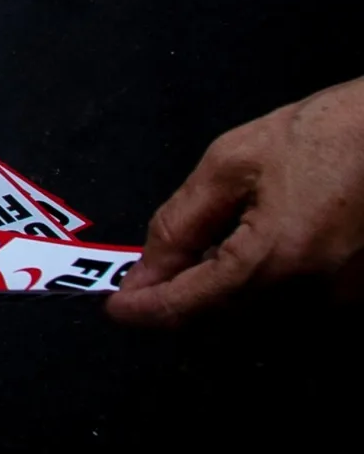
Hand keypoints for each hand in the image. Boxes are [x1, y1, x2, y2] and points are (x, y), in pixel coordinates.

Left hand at [106, 77, 363, 325]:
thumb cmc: (321, 134)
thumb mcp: (232, 162)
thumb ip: (182, 221)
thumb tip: (146, 267)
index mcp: (277, 260)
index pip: (193, 305)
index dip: (147, 310)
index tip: (114, 310)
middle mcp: (314, 296)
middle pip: (224, 319)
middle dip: (179, 301)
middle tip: (147, 275)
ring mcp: (344, 301)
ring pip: (257, 317)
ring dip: (217, 296)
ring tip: (197, 256)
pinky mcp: (359, 295)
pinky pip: (291, 306)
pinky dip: (255, 288)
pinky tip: (245, 252)